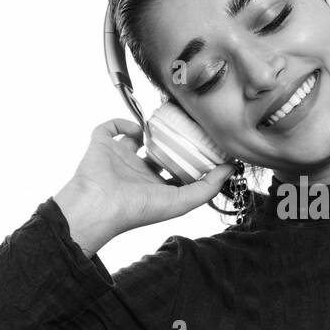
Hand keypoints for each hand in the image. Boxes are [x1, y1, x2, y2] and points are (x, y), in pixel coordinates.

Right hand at [54, 118, 234, 253]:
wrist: (99, 205)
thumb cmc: (137, 209)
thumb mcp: (182, 202)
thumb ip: (207, 188)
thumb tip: (230, 169)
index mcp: (155, 187)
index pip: (176, 170)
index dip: (190, 159)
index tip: (206, 144)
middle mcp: (138, 172)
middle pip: (158, 151)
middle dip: (171, 140)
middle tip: (187, 125)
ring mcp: (119, 158)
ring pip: (135, 137)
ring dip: (148, 128)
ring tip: (162, 120)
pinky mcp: (102, 145)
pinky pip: (110, 127)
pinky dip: (122, 122)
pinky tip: (136, 126)